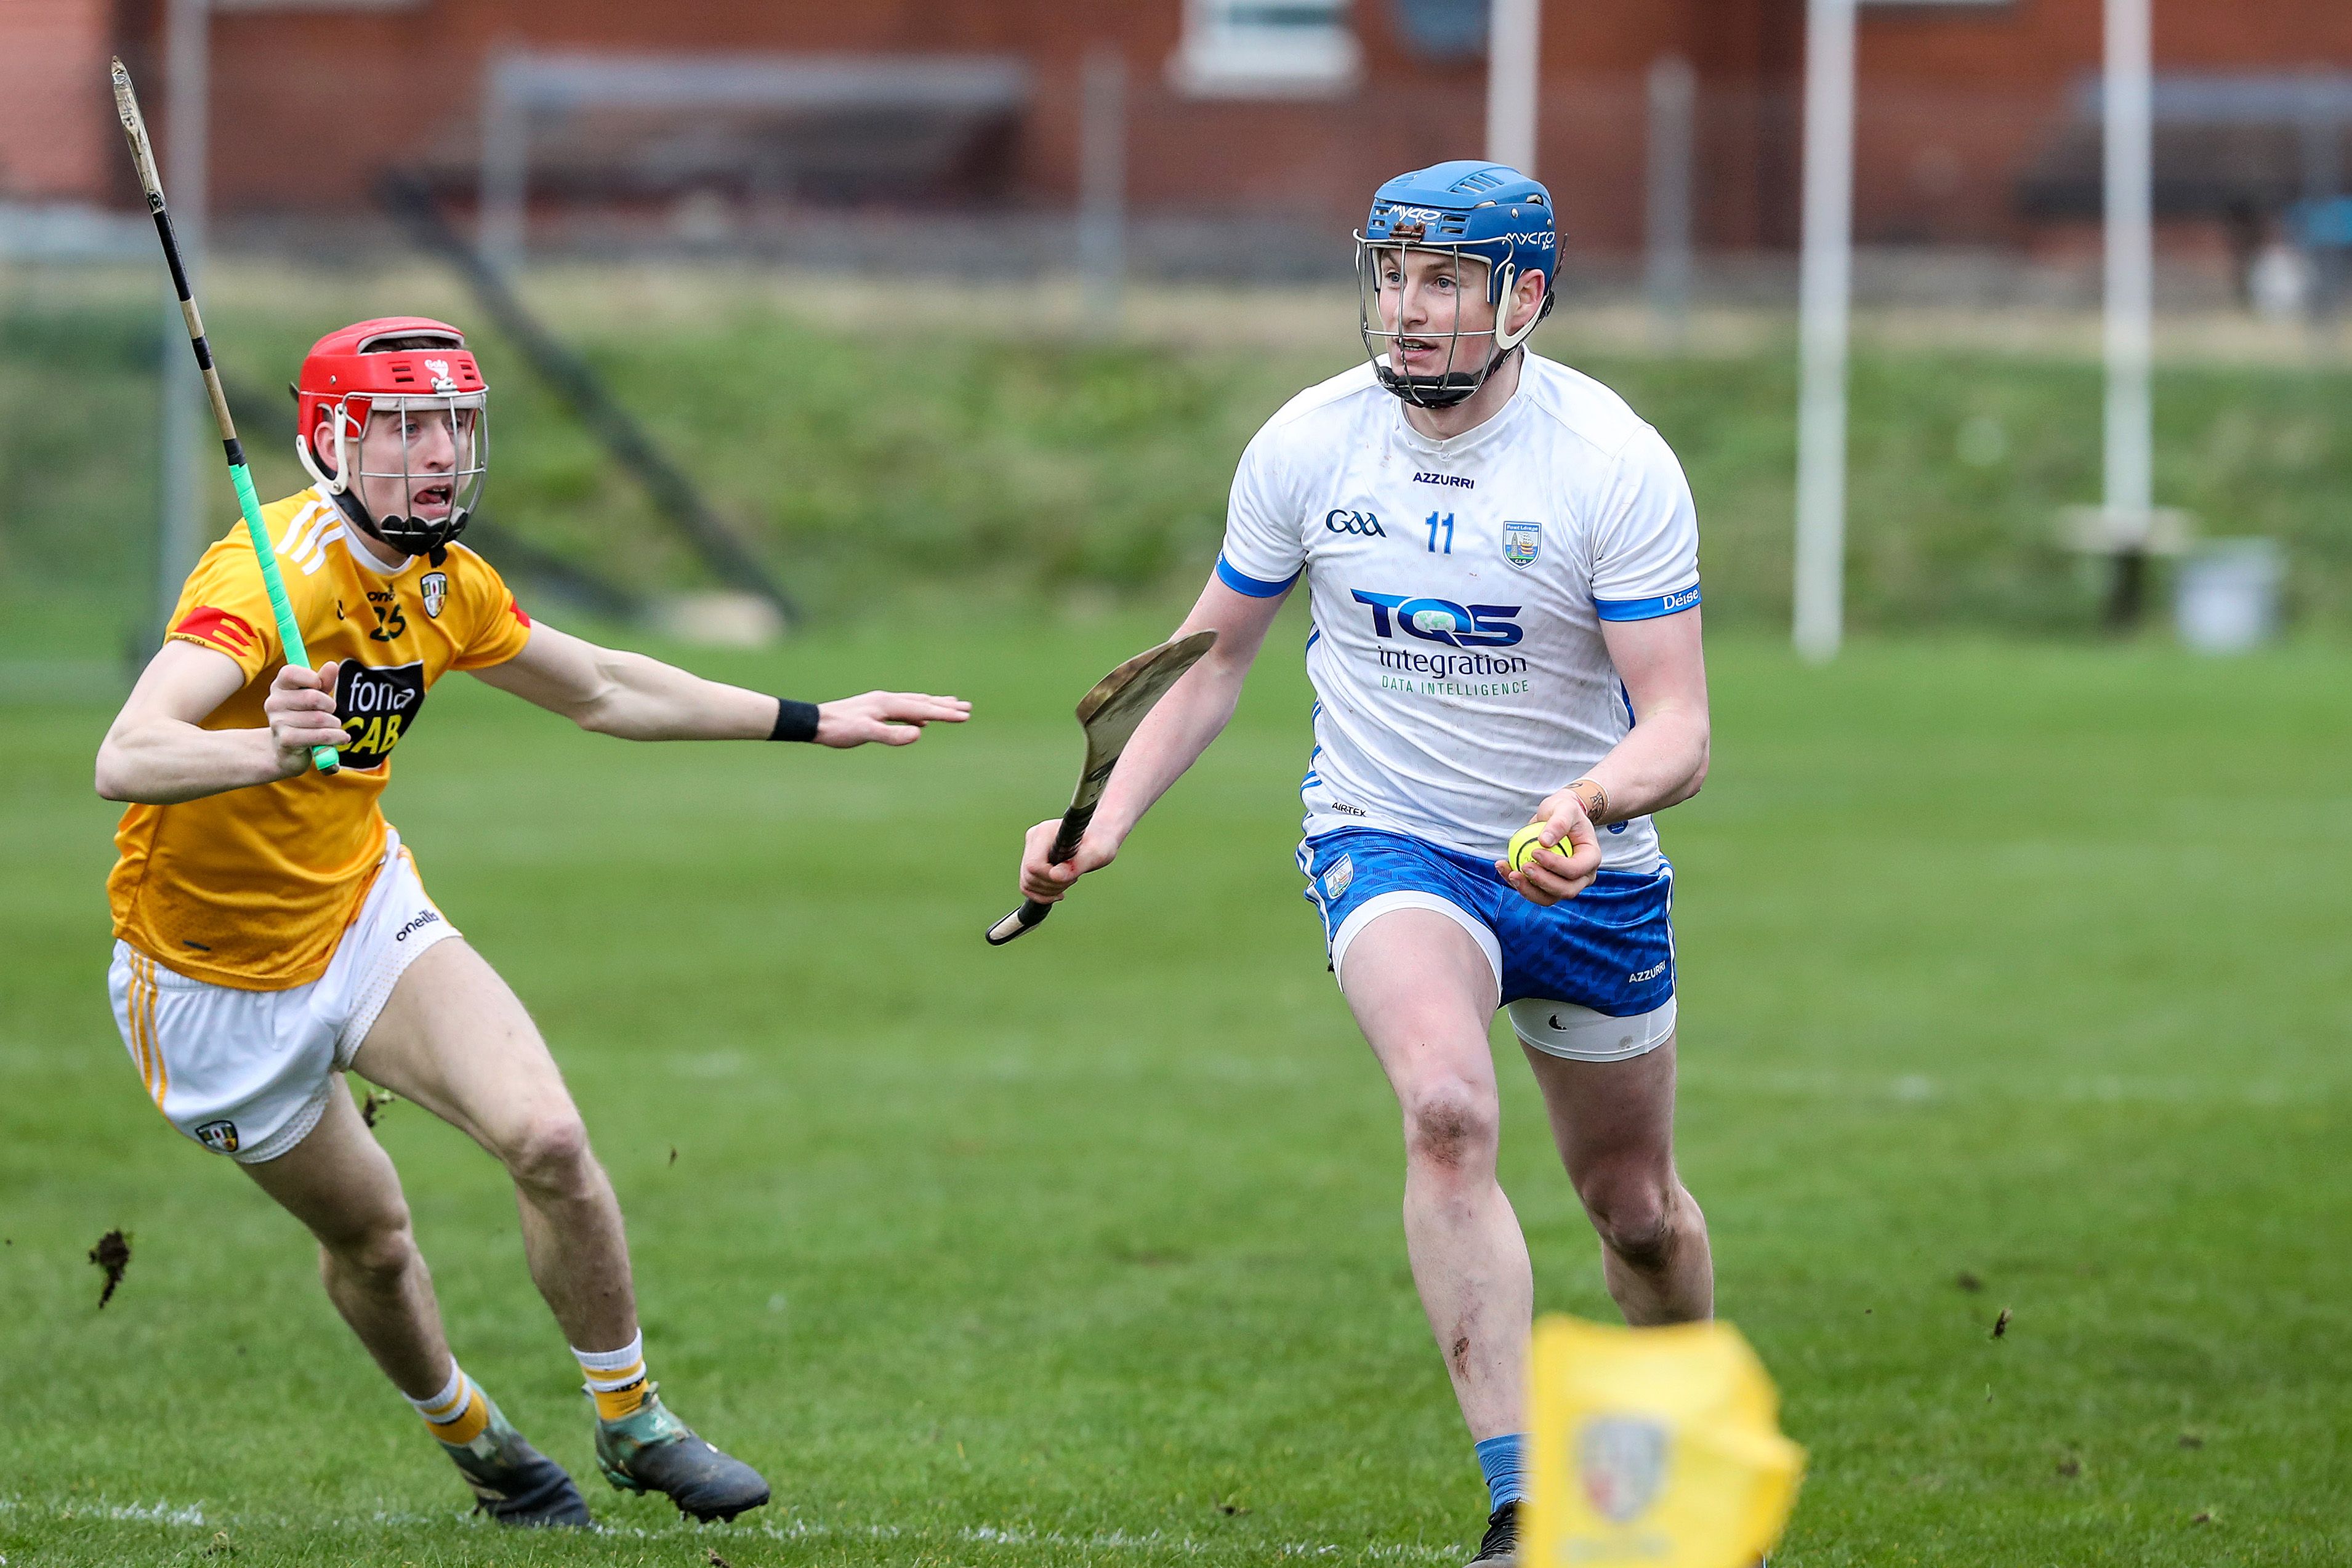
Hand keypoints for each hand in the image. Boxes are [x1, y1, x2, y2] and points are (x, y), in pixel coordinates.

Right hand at [262, 660, 344, 774]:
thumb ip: (323, 681)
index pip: (290, 672)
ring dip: (334, 724)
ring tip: (331, 727)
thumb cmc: (304, 717)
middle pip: (312, 697)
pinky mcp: (286, 740)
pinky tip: (340, 738)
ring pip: (319, 718)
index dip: (312, 678)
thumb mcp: (315, 696)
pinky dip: (336, 736)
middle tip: (329, 712)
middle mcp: (274, 702)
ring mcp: (278, 722)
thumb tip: (332, 665)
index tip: (320, 687)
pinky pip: (320, 735)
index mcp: (279, 687)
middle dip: (330, 706)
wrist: (287, 751)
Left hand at [813, 691, 970, 747]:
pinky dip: (919, 712)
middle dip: (945, 706)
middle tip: (968, 707)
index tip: (965, 716)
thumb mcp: (865, 733)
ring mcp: (881, 704)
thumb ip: (892, 734)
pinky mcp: (875, 710)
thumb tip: (919, 733)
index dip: (945, 713)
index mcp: (888, 704)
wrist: (815, 722)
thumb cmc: (839, 729)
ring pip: (914, 703)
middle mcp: (888, 700)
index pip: (923, 709)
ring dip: (934, 705)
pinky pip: (904, 710)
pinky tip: (920, 720)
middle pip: (923, 702)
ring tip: (951, 705)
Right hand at [1018, 817, 1119, 904]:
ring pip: (1027, 882)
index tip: (1072, 876)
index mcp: (1045, 832)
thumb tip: (1055, 876)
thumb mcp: (1096, 854)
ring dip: (1048, 891)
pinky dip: (1041, 893)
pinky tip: (1059, 891)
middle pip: (1029, 876)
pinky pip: (1027, 884)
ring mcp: (1031, 847)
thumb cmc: (1101, 841)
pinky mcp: (1032, 857)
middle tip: (1074, 879)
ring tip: (1069, 880)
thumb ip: (1077, 864)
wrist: (1100, 835)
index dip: (1051, 879)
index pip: (1034, 865)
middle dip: (1052, 886)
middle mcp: (1034, 837)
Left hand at [1495, 787, 1602, 906]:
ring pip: (1548, 898)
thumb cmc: (1565, 811)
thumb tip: (1545, 841)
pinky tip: (1504, 869)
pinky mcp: (1549, 886)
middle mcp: (1582, 876)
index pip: (1575, 870)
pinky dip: (1518, 884)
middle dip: (1542, 882)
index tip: (1535, 851)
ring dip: (1527, 890)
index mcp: (1591, 858)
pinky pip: (1534, 891)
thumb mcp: (1565, 808)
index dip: (1555, 865)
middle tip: (1523, 867)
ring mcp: (1566, 883)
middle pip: (1565, 890)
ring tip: (1510, 873)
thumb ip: (1558, 822)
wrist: (1559, 817)